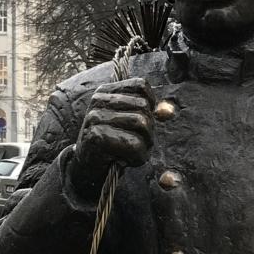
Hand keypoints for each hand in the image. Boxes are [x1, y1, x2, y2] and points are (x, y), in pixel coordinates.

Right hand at [71, 77, 154, 195]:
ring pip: (141, 123)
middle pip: (144, 107)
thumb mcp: (126, 122)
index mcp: (105, 92)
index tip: (143, 122)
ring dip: (145, 145)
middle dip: (149, 130)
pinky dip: (138, 157)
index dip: (151, 104)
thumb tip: (166, 111)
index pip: (141, 85)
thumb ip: (146, 112)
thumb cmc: (111, 145)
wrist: (86, 168)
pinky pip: (134, 144)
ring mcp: (96, 117)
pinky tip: (127, 160)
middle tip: (138, 144)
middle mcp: (99, 100)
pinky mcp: (97, 137)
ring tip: (132, 153)